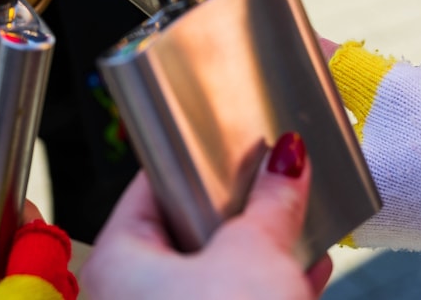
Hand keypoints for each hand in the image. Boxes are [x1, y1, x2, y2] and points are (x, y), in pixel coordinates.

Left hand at [80, 132, 331, 299]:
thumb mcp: (256, 258)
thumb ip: (271, 202)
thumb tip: (286, 159)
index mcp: (116, 263)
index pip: (153, 185)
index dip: (199, 157)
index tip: (236, 136)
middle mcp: (126, 298)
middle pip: (186, 231)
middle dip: (238, 210)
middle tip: (272, 179)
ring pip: (212, 277)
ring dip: (259, 253)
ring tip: (298, 221)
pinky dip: (264, 293)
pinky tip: (304, 276)